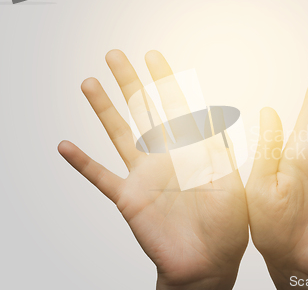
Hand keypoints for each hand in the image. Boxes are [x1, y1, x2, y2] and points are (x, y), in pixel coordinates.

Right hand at [58, 50, 248, 289]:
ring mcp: (144, 176)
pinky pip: (101, 177)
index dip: (164, 81)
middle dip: (130, 83)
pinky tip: (65, 145)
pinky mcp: (129, 198)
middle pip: (143, 112)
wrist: (209, 262)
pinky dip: (83, 163)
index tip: (153, 56)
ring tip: (90, 83)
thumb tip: (215, 116)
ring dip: (104, 109)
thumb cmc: (226, 226)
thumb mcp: (231, 183)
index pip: (176, 107)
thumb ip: (220, 151)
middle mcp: (164, 157)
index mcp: (191, 151)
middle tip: (115, 55)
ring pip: (119, 134)